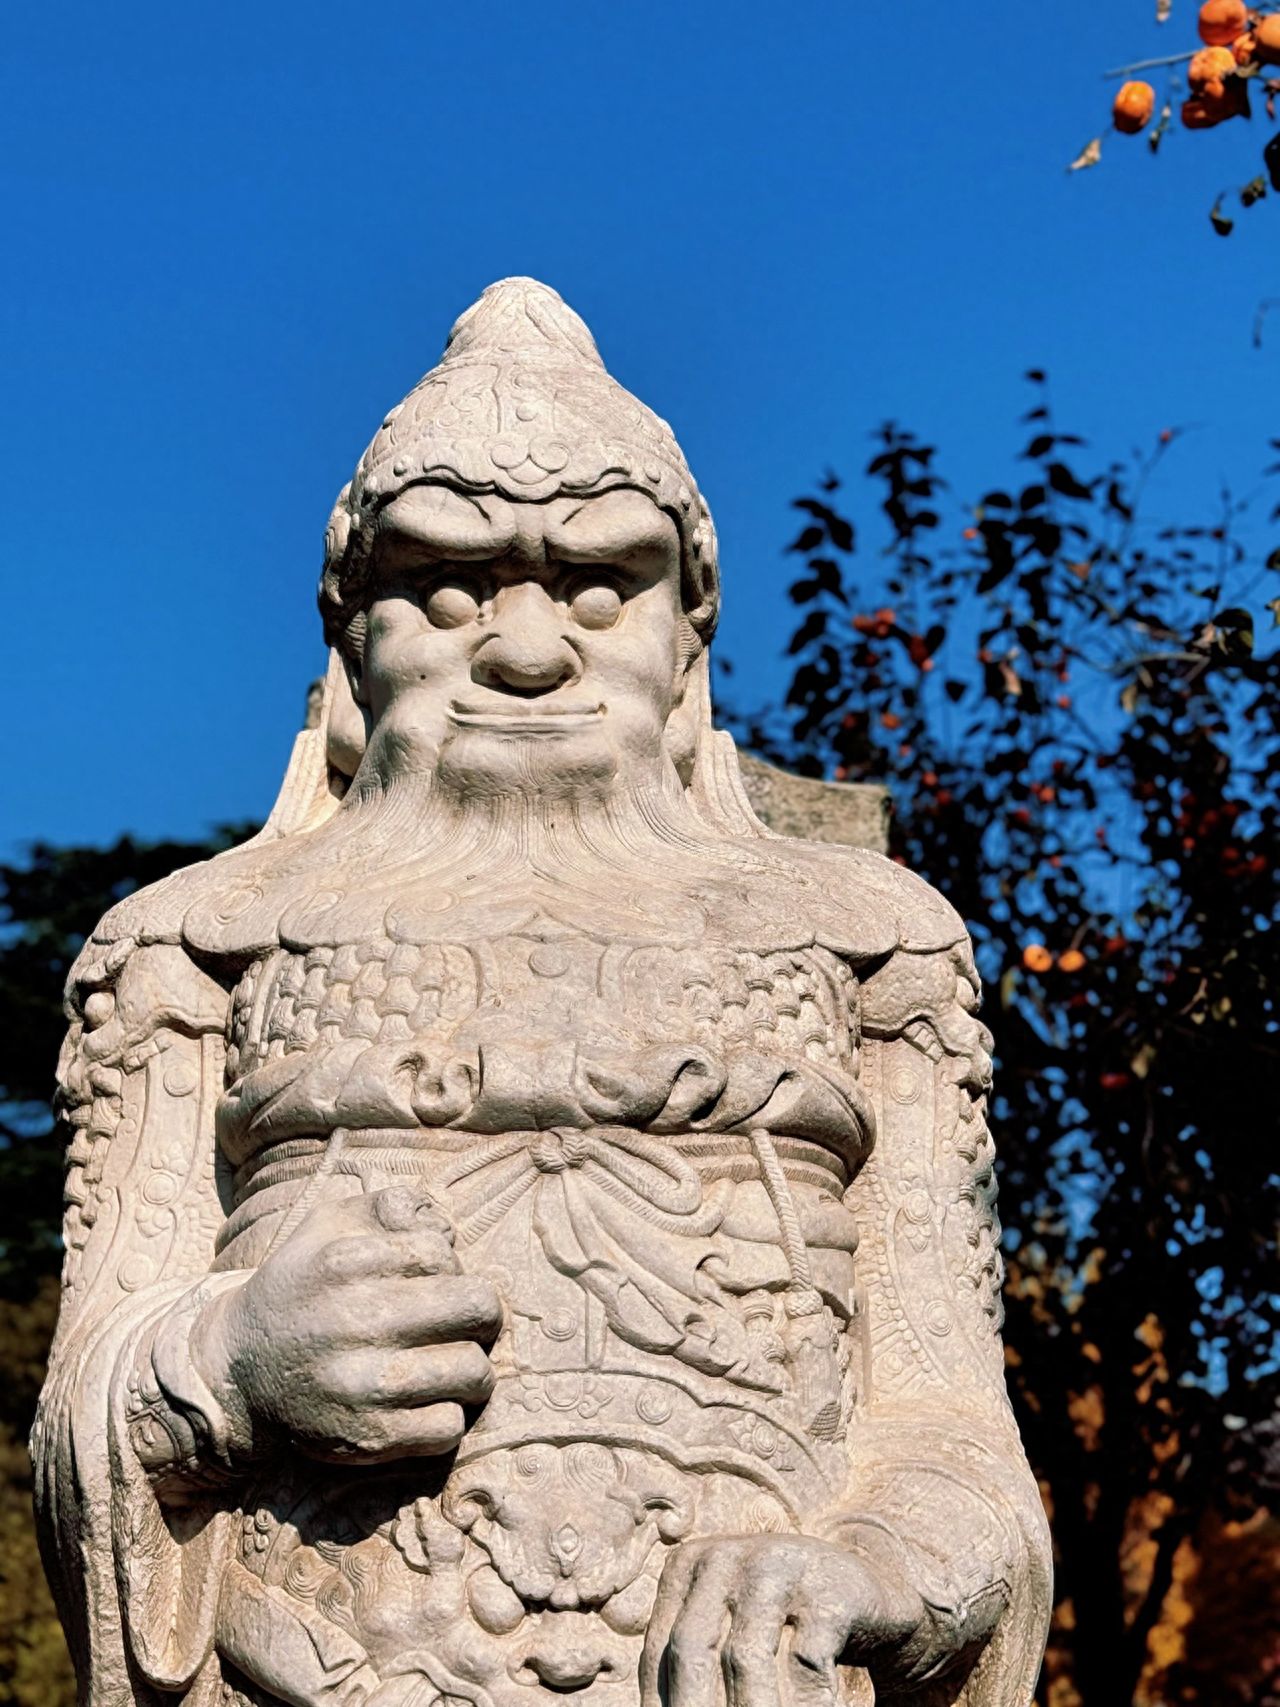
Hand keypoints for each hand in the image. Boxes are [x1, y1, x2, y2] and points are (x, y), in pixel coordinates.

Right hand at [192, 1184, 501, 1463]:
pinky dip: (449, 1415)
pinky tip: (427, 1403)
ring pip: (475, 1371)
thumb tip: (445, 1224)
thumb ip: (388, 1204)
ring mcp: (361, 1385)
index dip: (450, 1265)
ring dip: (473, 1369)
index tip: (433, 1281)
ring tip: (451, 1364)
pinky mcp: (367, 1438)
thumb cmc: (301, 1288)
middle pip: (478, 1307)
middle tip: (468, 1322)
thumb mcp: (327, 1225)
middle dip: (484, 1313)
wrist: (237, 1371)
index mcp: (345, 1263)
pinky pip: (449, 1427)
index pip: (443, 1251)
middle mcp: (354, 1321)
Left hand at [640, 1535, 923, 1706]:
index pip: (659, 1649)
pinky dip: (803, 1706)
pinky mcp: (828, 1587)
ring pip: (745, 1659)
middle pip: (692, 1649)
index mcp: (689, 1565)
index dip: (660, 1704)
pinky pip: (805, 1660)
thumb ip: (696, 1665)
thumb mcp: (729, 1633)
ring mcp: (778, 1564)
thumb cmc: (779, 1625)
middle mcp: (726, 1556)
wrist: (861, 1591)